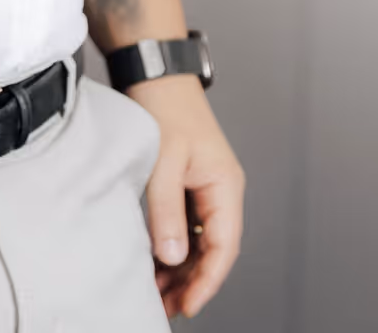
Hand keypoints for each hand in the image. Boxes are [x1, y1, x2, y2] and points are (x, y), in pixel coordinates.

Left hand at [128, 75, 244, 319]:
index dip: (207, 281)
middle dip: (191, 282)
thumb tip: (174, 257)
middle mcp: (219, 190)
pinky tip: (152, 262)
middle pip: (211, 249)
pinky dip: (170, 246)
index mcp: (225, 185)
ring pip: (197, 240)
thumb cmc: (163, 104)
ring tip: (156, 293)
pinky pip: (183, 225)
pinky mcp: (184, 183)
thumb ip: (167, 210)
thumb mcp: (164, 160)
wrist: (152, 69)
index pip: (224, 247)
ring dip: (179, 267)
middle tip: (165, 308)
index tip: (187, 306)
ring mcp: (202, 187)